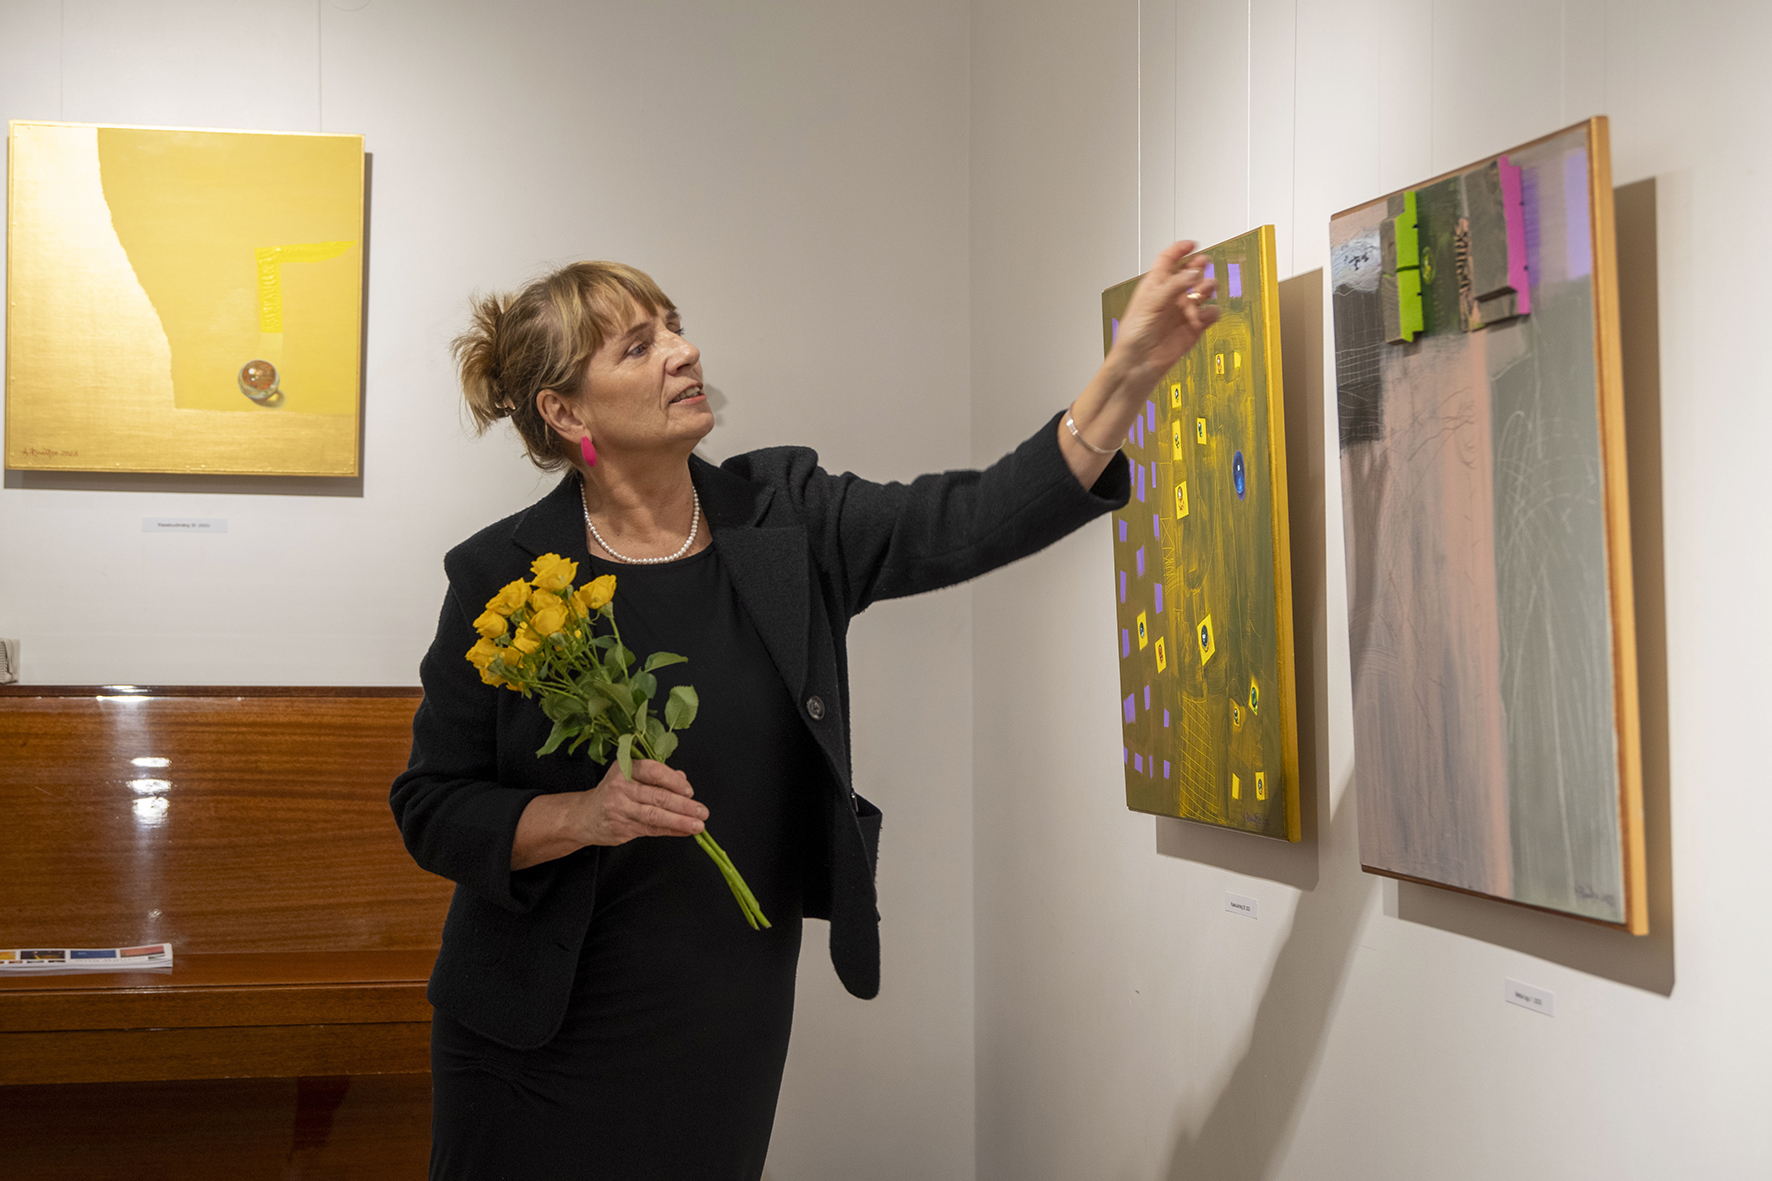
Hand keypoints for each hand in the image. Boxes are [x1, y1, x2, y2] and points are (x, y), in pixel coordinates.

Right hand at [577, 758, 707, 845]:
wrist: (584, 815)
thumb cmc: (613, 792)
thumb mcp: (630, 775)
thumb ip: (656, 776)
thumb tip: (682, 779)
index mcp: (626, 768)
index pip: (654, 771)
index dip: (674, 781)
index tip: (689, 791)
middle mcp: (621, 786)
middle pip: (657, 796)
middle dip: (683, 805)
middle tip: (701, 811)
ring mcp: (620, 808)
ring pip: (655, 815)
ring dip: (680, 821)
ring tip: (697, 825)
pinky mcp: (622, 827)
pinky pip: (651, 829)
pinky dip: (671, 830)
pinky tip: (684, 831)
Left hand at [1106, 239, 1219, 382]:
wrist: (1139, 362)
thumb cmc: (1134, 335)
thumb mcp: (1151, 303)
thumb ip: (1174, 285)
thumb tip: (1194, 271)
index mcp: (1155, 286)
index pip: (1168, 260)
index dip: (1180, 250)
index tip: (1192, 244)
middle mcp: (1171, 296)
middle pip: (1190, 273)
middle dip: (1198, 267)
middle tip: (1204, 264)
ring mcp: (1183, 311)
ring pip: (1203, 291)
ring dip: (1207, 288)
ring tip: (1203, 291)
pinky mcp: (1194, 327)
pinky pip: (1210, 314)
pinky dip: (1211, 312)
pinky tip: (1203, 316)